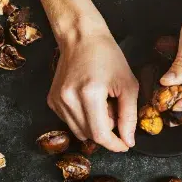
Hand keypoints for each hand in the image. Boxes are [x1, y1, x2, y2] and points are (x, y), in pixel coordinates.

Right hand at [49, 26, 138, 150]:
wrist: (81, 37)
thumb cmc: (108, 57)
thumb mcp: (128, 85)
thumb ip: (129, 117)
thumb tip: (128, 142)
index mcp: (89, 94)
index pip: (100, 135)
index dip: (115, 144)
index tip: (125, 145)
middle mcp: (69, 99)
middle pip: (90, 135)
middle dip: (107, 131)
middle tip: (115, 109)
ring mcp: (57, 101)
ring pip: (80, 132)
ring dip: (95, 125)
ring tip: (102, 104)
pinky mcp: (52, 101)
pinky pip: (71, 122)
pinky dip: (83, 118)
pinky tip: (88, 101)